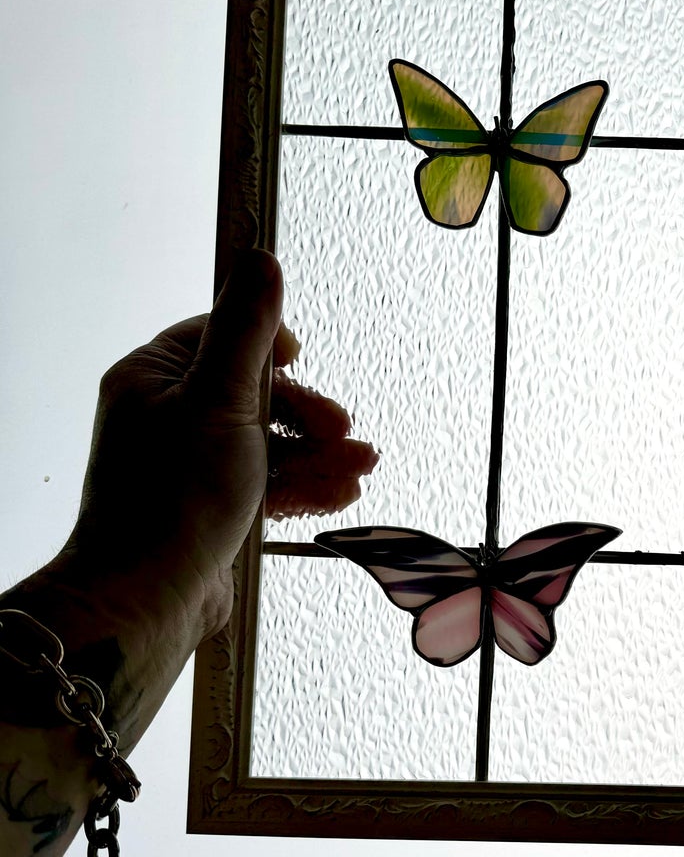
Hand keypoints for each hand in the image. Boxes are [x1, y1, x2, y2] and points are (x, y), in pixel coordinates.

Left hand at [62, 251, 377, 649]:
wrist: (150, 598)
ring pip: (267, 442)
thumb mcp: (220, 399)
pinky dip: (302, 485)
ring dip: (318, 454)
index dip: (269, 347)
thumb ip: (247, 330)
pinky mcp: (209, 507)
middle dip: (309, 414)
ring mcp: (187, 465)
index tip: (302, 360)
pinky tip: (339, 495)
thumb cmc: (174, 497)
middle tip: (347, 432)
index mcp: (153, 377)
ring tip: (361, 470)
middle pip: (254, 393)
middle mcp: (165, 416)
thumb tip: (261, 258)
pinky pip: (264, 482)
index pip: (220, 337)